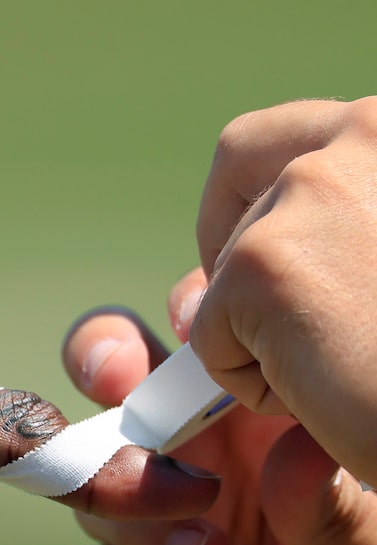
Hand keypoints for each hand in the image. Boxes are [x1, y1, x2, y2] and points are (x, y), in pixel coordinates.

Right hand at [62, 282, 376, 544]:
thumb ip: (338, 509)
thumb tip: (289, 450)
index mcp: (256, 430)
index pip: (202, 346)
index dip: (186, 318)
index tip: (199, 324)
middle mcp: (191, 469)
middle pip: (113, 382)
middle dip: (101, 360)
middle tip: (118, 379)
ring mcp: (147, 537)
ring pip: (89, 482)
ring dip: (134, 505)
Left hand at [188, 96, 376, 485]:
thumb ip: (327, 239)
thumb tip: (196, 285)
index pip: (296, 135)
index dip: (270, 194)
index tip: (294, 259)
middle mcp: (365, 132)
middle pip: (242, 170)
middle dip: (240, 243)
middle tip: (282, 315)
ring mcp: (310, 191)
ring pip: (229, 264)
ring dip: (265, 327)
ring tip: (346, 372)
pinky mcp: (264, 264)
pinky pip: (211, 335)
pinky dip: (251, 382)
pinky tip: (328, 401)